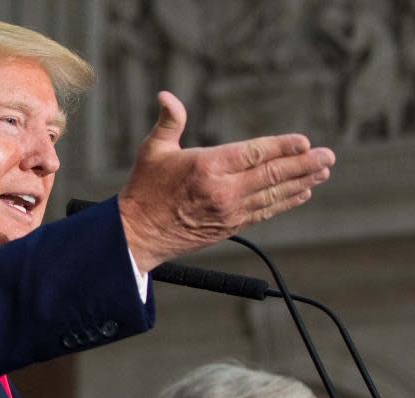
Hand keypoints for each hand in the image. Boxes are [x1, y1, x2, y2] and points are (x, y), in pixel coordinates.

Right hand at [119, 91, 335, 273]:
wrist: (137, 234)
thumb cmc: (144, 190)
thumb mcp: (152, 150)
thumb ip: (169, 121)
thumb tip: (166, 95)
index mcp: (207, 166)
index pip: (255, 153)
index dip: (283, 147)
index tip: (304, 142)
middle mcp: (224, 190)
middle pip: (272, 175)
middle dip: (304, 165)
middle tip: (327, 157)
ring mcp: (229, 211)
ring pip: (274, 195)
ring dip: (301, 183)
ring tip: (322, 173)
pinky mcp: (229, 227)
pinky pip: (265, 213)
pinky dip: (285, 202)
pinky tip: (300, 194)